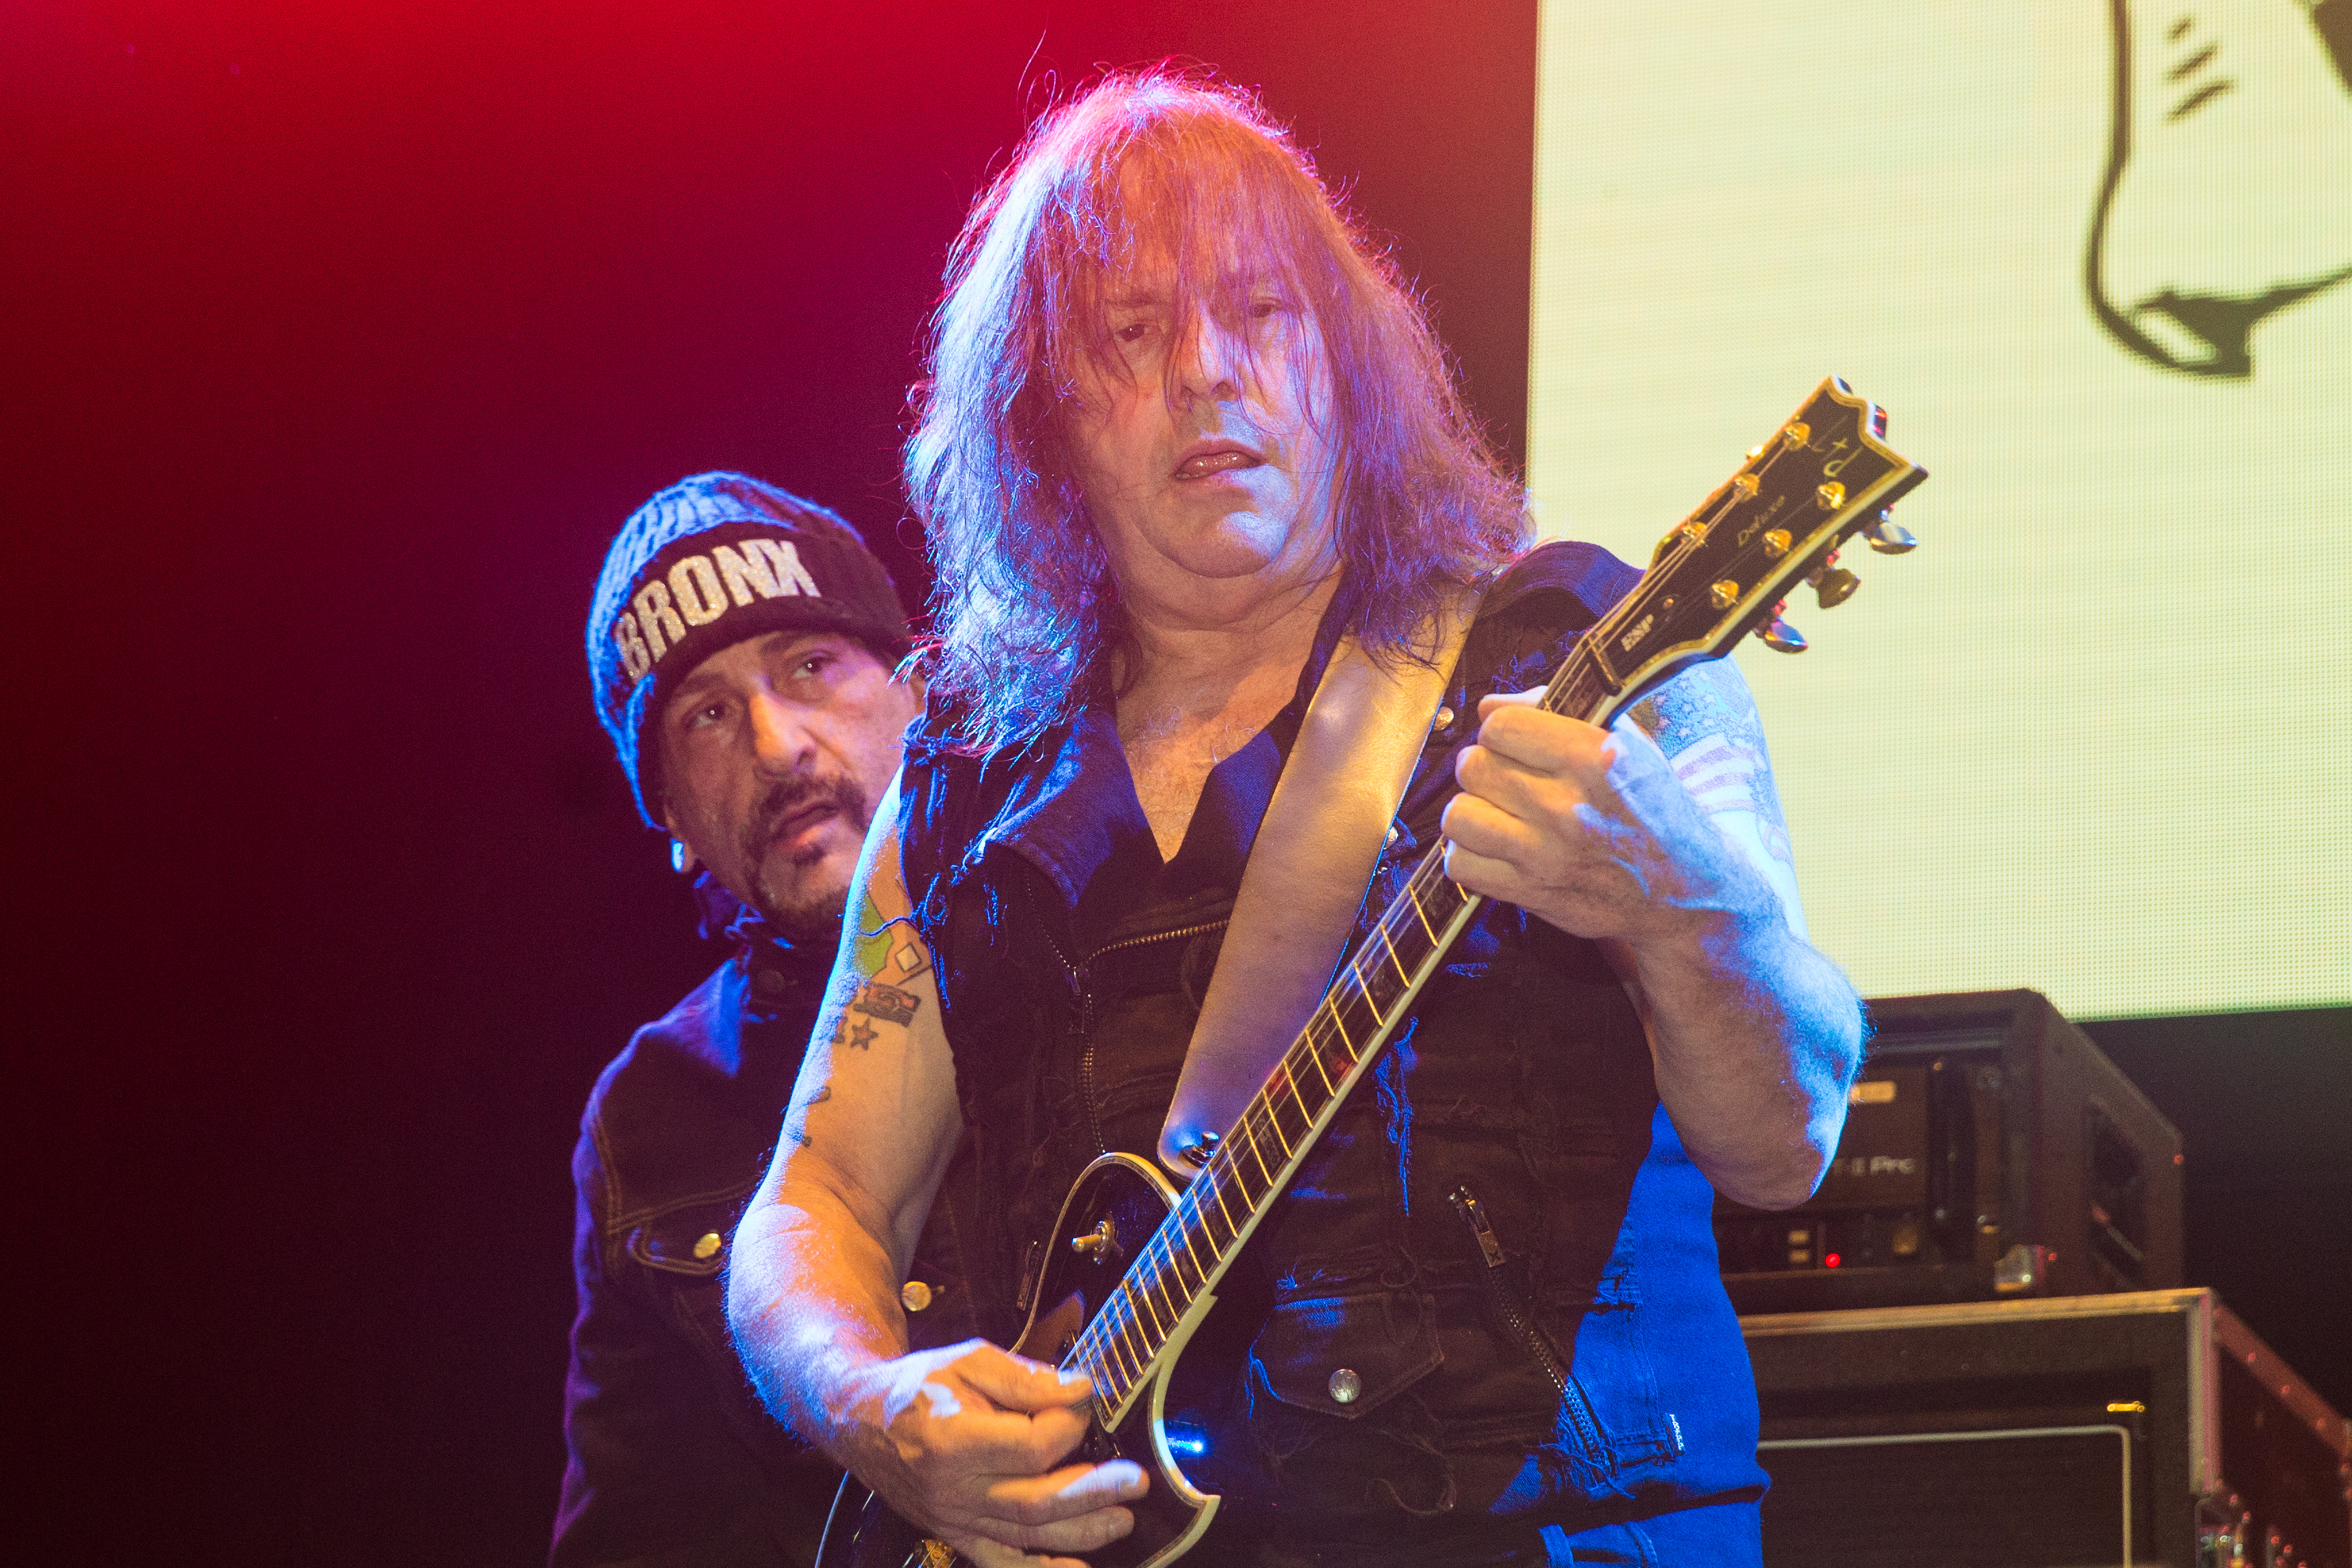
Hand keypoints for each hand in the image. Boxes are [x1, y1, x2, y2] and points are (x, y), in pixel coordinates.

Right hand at [842, 1339, 1147, 1567]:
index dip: (1068, 1426)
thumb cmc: (917, 1387)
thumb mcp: (968, 1360)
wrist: (860, 1419)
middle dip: (1093, 1492)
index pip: (1031, 1446)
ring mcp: (953, 1519)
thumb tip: (1080, 1390)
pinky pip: (1001, 1563)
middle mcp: (953, 1489)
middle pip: (1036, 1501)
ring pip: (1026, 1536)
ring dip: (1082, 1530)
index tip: (1083, 1403)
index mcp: (953, 1440)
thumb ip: (1025, 1377)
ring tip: (1123, 1519)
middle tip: (1136, 1481)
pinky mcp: (954, 1535)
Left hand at [1439, 688, 1761, 944]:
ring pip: (1458, 816)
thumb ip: (1557, 715)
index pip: (1500, 726)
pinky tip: (1493, 847)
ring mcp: (1547, 855)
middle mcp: (1568, 807)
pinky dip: (1468, 854)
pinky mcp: (1533, 894)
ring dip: (1471, 810)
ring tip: (1495, 811)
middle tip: (1504, 777)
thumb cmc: (1656, 810)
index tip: (1516, 743)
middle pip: (1473, 767)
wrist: (1690, 890)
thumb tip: (1488, 706)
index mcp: (1595, 758)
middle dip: (1483, 766)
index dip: (1502, 731)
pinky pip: (1460, 865)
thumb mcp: (1630, 748)